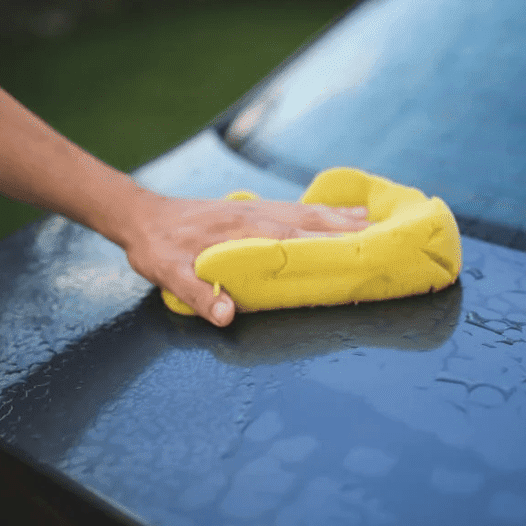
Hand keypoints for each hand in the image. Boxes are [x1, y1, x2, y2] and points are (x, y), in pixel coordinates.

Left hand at [123, 191, 369, 326]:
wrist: (141, 215)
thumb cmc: (157, 247)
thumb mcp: (168, 273)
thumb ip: (198, 294)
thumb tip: (227, 317)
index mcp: (242, 230)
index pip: (294, 237)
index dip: (328, 244)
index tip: (359, 251)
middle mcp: (256, 214)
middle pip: (311, 220)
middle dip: (348, 228)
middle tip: (385, 237)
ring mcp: (256, 209)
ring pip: (307, 211)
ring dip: (341, 216)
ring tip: (374, 222)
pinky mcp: (253, 209)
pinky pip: (296, 209)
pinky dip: (322, 211)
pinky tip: (336, 215)